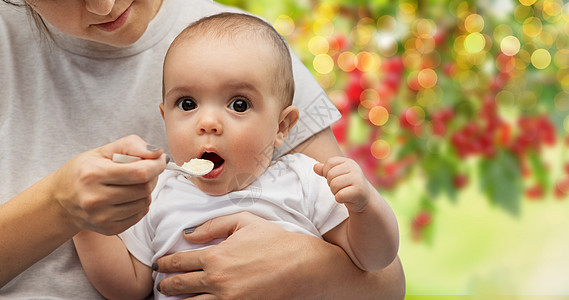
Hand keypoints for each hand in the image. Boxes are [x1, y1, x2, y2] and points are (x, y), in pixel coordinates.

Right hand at [50, 135, 166, 234]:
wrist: (60, 201)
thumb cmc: (83, 171)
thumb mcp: (102, 151)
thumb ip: (131, 145)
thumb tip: (158, 153)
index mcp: (93, 174)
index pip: (139, 172)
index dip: (156, 165)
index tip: (161, 159)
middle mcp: (95, 198)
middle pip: (144, 188)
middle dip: (152, 177)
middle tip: (146, 170)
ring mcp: (101, 217)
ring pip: (144, 203)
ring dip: (146, 191)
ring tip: (133, 184)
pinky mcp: (108, 229)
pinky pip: (139, 215)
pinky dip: (140, 204)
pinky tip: (128, 197)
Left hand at [153, 212, 350, 298]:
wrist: (301, 266)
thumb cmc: (275, 241)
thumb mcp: (244, 221)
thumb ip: (213, 225)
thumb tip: (189, 234)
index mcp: (215, 256)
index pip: (179, 261)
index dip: (165, 262)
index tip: (160, 264)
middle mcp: (216, 280)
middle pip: (179, 286)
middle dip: (166, 285)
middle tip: (162, 284)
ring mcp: (226, 299)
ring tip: (174, 298)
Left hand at [313, 156, 370, 211]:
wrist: (364, 198)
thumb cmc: (347, 185)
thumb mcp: (336, 175)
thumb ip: (325, 170)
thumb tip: (315, 167)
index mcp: (348, 162)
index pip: (329, 163)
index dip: (327, 172)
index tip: (335, 178)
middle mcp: (354, 168)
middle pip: (330, 175)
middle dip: (331, 184)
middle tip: (340, 187)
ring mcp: (358, 179)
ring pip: (334, 185)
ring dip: (335, 192)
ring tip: (343, 192)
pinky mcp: (359, 191)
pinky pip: (339, 196)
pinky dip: (339, 199)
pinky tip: (346, 198)